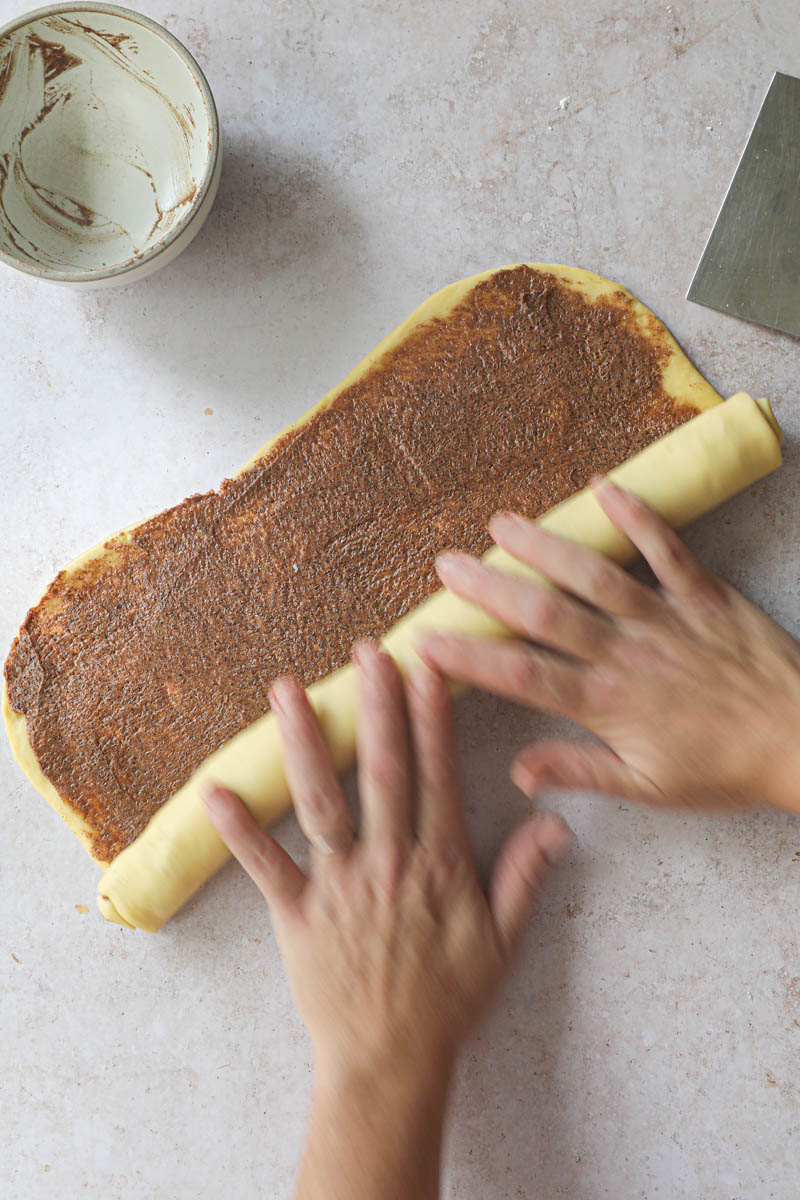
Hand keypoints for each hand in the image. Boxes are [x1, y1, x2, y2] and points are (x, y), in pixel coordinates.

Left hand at [202, 644, 570, 1199]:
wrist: (391, 1062)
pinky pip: (265, 866)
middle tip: (368, 652)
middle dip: (376, 706)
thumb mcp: (502, 942)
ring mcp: (338, 885)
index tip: (427, 667)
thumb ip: (525, 877)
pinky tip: (217, 789)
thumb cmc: (448, 1000)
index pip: (438, 775)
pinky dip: (240, 830)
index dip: (433, 717)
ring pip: (321, 802)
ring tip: (289, 690)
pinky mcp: (296, 914)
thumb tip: (558, 822)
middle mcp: (388, 861)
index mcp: (439, 863)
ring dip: (305, 744)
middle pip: (382, 772)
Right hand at [420, 479, 799, 812]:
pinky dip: (637, 516)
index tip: (426, 641)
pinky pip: (667, 549)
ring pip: (595, 575)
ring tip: (501, 523)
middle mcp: (627, 654)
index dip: (470, 658)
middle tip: (448, 565)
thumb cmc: (725, 768)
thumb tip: (520, 772)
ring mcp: (664, 618)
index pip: (523, 677)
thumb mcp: (648, 788)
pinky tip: (602, 488)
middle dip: (491, 588)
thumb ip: (580, 771)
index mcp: (608, 704)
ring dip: (545, 547)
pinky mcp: (703, 594)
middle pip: (546, 616)